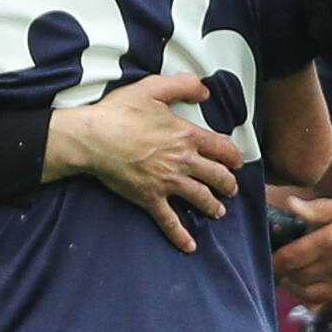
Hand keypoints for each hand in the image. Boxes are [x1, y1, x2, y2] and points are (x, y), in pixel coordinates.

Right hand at [47, 74, 242, 253]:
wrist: (93, 138)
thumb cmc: (119, 112)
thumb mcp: (153, 88)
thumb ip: (183, 85)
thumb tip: (205, 89)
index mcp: (187, 135)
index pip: (222, 148)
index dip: (233, 157)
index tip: (237, 162)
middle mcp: (183, 161)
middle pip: (217, 177)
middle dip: (228, 184)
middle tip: (230, 189)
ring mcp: (167, 183)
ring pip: (200, 199)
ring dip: (213, 207)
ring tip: (218, 211)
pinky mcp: (150, 198)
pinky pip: (169, 221)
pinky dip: (180, 235)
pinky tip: (190, 246)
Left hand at [273, 192, 331, 303]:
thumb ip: (321, 210)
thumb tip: (291, 206)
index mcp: (331, 242)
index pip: (289, 258)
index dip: (274, 259)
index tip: (271, 256)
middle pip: (295, 279)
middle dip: (283, 273)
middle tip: (282, 265)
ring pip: (308, 296)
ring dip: (297, 288)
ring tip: (295, 278)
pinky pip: (328, 305)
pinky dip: (315, 301)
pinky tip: (316, 292)